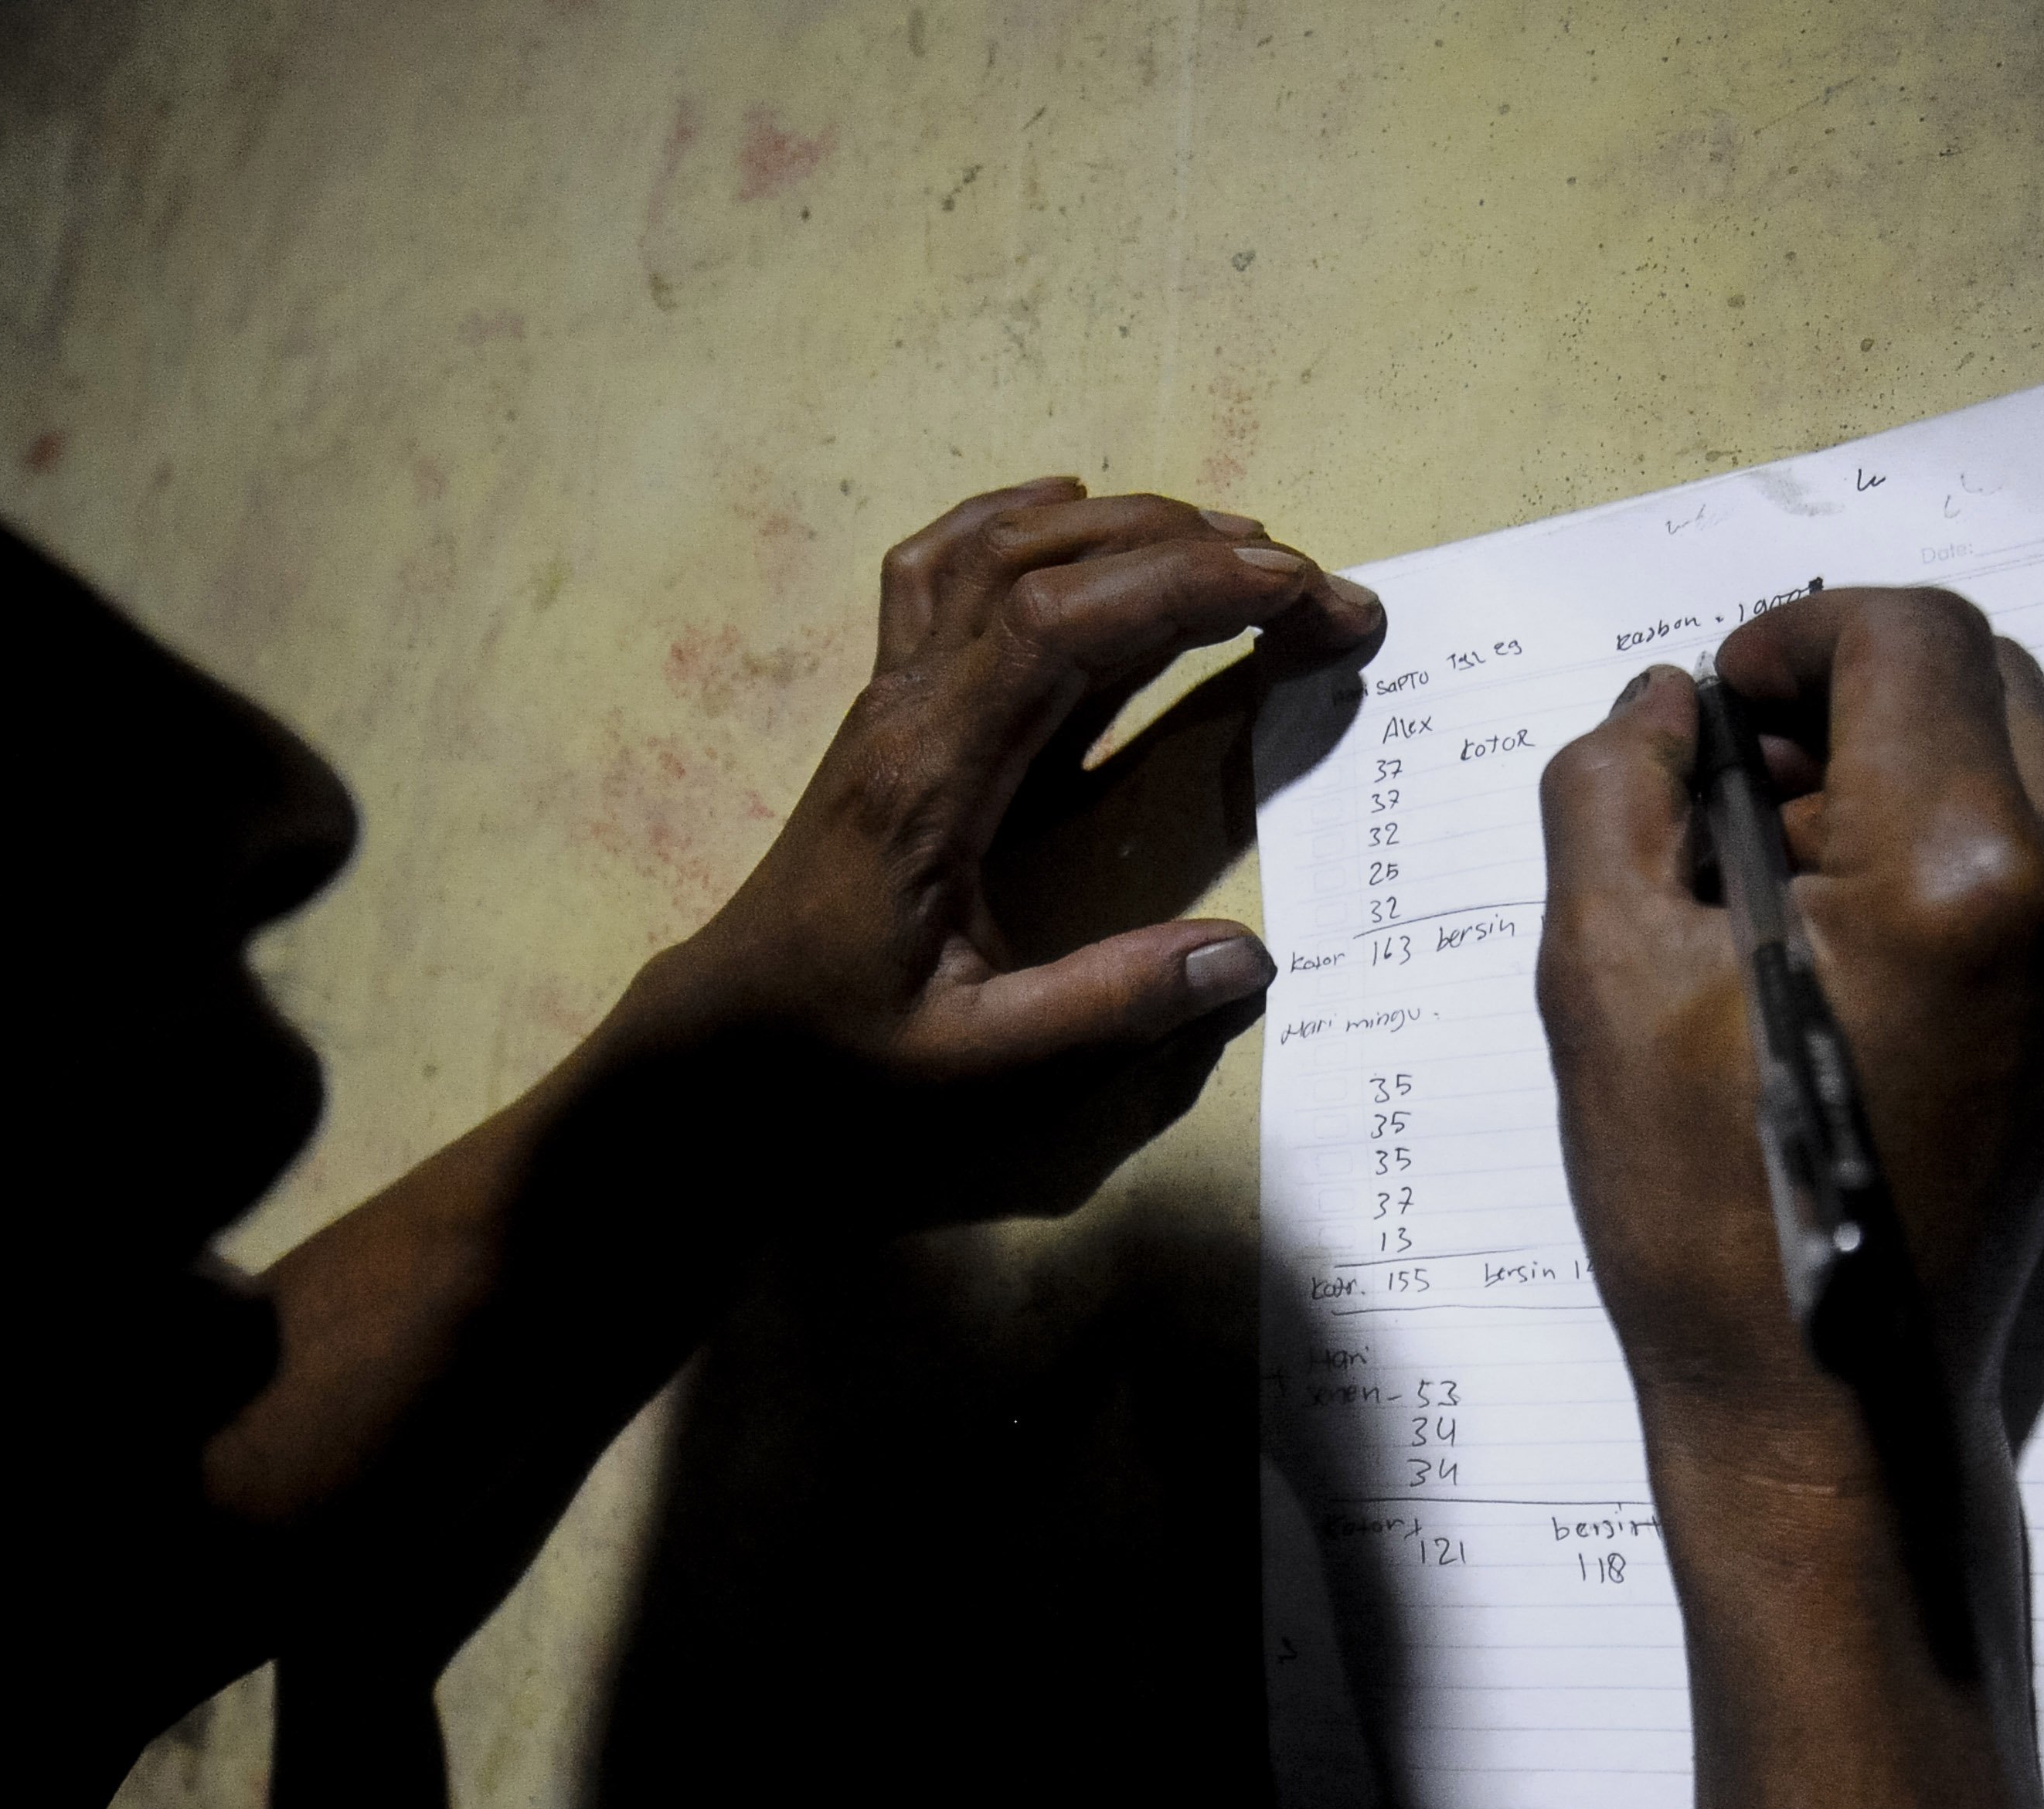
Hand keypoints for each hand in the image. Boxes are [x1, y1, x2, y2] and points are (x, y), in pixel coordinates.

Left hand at [622, 477, 1383, 1226]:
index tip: (1294, 592)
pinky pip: (949, 567)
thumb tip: (1245, 959)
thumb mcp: (973, 1056)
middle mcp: (907, 708)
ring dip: (1125, 527)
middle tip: (1315, 589)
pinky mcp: (897, 704)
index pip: (1057, 624)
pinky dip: (1028, 520)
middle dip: (1191, 551)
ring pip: (1000, 546)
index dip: (1179, 585)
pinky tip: (1088, 517)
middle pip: (1044, 561)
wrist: (727, 1025)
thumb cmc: (842, 1041)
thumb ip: (1105, 1007)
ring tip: (1241, 552)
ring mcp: (894, 694)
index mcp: (929, 776)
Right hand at [1537, 588, 2043, 1459]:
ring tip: (1772, 892)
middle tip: (1732, 799)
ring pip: (2012, 755)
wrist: (1829, 1402)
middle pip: (1979, 678)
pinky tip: (1838, 946)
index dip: (1795, 639)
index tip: (1718, 712)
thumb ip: (1616, 791)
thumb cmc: (1706, 1212)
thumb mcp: (1600, 976)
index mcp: (1970, 878)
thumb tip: (1669, 707)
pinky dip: (1937, 845)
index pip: (1911, 637)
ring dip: (1888, 771)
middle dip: (1843, 703)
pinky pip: (2038, 847)